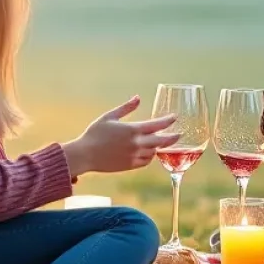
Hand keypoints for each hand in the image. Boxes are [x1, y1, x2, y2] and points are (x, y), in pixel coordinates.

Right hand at [62, 96, 179, 177]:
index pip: (157, 125)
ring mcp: (134, 156)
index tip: (174, 117)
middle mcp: (136, 144)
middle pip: (161, 141)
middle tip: (179, 134)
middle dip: (172, 137)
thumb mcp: (109, 116)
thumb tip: (138, 98)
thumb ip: (126, 107)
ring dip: (160, 147)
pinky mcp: (129, 166)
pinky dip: (150, 156)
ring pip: (154, 152)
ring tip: (163, 142)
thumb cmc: (94, 133)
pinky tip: (150, 152)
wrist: (85, 155)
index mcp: (132, 130)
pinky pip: (146, 161)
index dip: (168, 121)